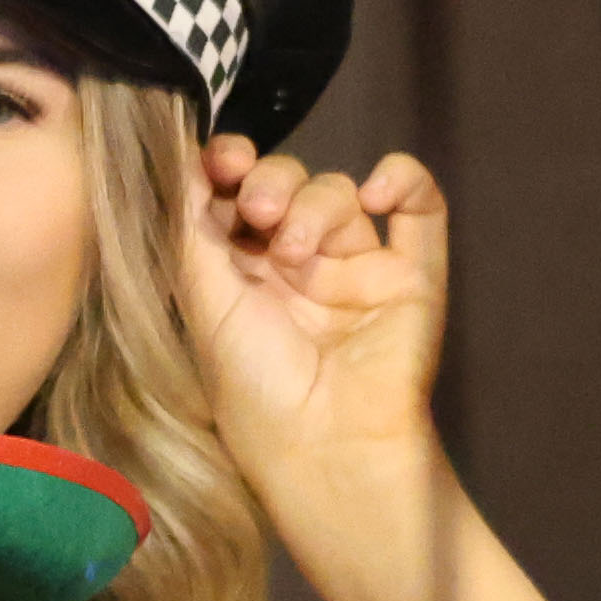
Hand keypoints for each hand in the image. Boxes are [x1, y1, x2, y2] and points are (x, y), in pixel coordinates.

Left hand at [181, 135, 454, 514]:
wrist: (326, 442)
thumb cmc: (253, 384)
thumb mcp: (204, 301)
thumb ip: (192, 230)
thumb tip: (180, 158)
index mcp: (240, 274)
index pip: (234, 196)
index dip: (226, 167)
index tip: (218, 159)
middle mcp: (297, 266)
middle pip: (285, 185)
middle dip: (268, 183)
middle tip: (257, 212)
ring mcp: (356, 267)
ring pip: (338, 192)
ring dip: (314, 204)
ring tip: (296, 250)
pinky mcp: (412, 273)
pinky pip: (420, 205)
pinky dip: (403, 180)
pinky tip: (376, 191)